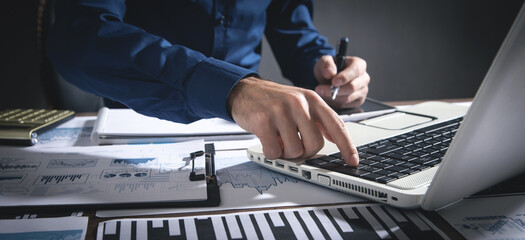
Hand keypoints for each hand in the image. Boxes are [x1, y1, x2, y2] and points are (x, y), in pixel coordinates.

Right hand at [227, 77, 358, 165]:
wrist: (244, 90)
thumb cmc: (273, 100)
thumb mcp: (300, 102)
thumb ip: (317, 119)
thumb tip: (336, 138)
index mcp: (312, 99)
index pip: (336, 125)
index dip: (346, 145)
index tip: (352, 160)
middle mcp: (298, 103)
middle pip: (315, 144)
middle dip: (305, 152)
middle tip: (294, 145)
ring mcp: (280, 111)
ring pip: (295, 150)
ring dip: (286, 152)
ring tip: (279, 140)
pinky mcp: (263, 121)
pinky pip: (275, 151)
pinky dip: (271, 152)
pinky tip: (268, 141)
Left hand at [314, 55, 369, 108]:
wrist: (328, 79)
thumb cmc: (329, 68)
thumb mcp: (324, 61)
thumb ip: (326, 64)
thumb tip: (330, 73)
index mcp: (359, 64)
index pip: (355, 71)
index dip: (344, 77)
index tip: (333, 82)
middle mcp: (364, 78)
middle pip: (352, 87)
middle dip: (335, 90)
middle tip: (320, 89)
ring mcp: (363, 90)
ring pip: (348, 98)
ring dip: (332, 97)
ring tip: (321, 92)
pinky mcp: (358, 101)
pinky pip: (346, 105)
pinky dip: (335, 102)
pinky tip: (328, 96)